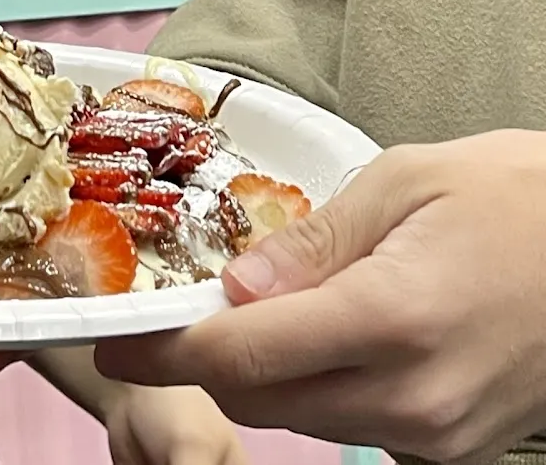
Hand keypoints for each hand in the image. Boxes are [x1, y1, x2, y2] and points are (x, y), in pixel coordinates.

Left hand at [95, 130, 545, 464]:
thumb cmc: (517, 196)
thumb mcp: (403, 183)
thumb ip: (308, 245)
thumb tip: (235, 290)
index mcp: (393, 317)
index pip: (241, 356)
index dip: (164, 352)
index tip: (116, 342)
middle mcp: (412, 395)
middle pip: (257, 398)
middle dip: (203, 361)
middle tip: (177, 316)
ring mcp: (436, 434)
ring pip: (298, 418)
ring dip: (257, 374)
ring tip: (257, 314)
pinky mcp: (451, 445)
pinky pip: (346, 424)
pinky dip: (311, 388)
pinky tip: (318, 337)